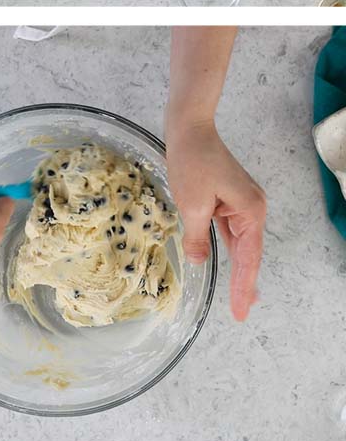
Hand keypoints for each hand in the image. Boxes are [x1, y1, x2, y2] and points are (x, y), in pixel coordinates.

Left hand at [166, 120, 264, 320]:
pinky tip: (226, 262)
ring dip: (237, 266)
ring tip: (239, 296)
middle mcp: (252, 208)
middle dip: (244, 282)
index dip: (243, 286)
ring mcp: (241, 202)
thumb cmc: (192, 162)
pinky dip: (227, 246)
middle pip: (248, 252)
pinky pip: (229, 229)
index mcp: (250, 211)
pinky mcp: (228, 197)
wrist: (189, 128)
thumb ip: (197, 236)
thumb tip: (200, 261)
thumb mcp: (191, 204)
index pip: (248, 258)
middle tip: (243, 311)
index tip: (242, 310)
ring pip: (239, 242)